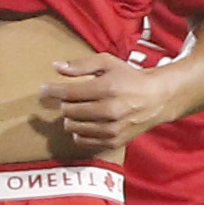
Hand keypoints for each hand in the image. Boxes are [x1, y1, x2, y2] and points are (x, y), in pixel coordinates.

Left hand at [40, 54, 177, 151]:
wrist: (157, 98)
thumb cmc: (129, 78)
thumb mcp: (108, 63)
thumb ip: (81, 65)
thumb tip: (56, 66)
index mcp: (108, 88)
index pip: (68, 93)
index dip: (52, 90)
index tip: (46, 89)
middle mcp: (110, 110)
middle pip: (68, 111)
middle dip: (66, 103)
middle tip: (72, 98)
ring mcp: (112, 129)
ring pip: (72, 126)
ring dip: (71, 118)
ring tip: (81, 109)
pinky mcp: (114, 141)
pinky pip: (81, 140)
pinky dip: (79, 131)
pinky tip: (87, 122)